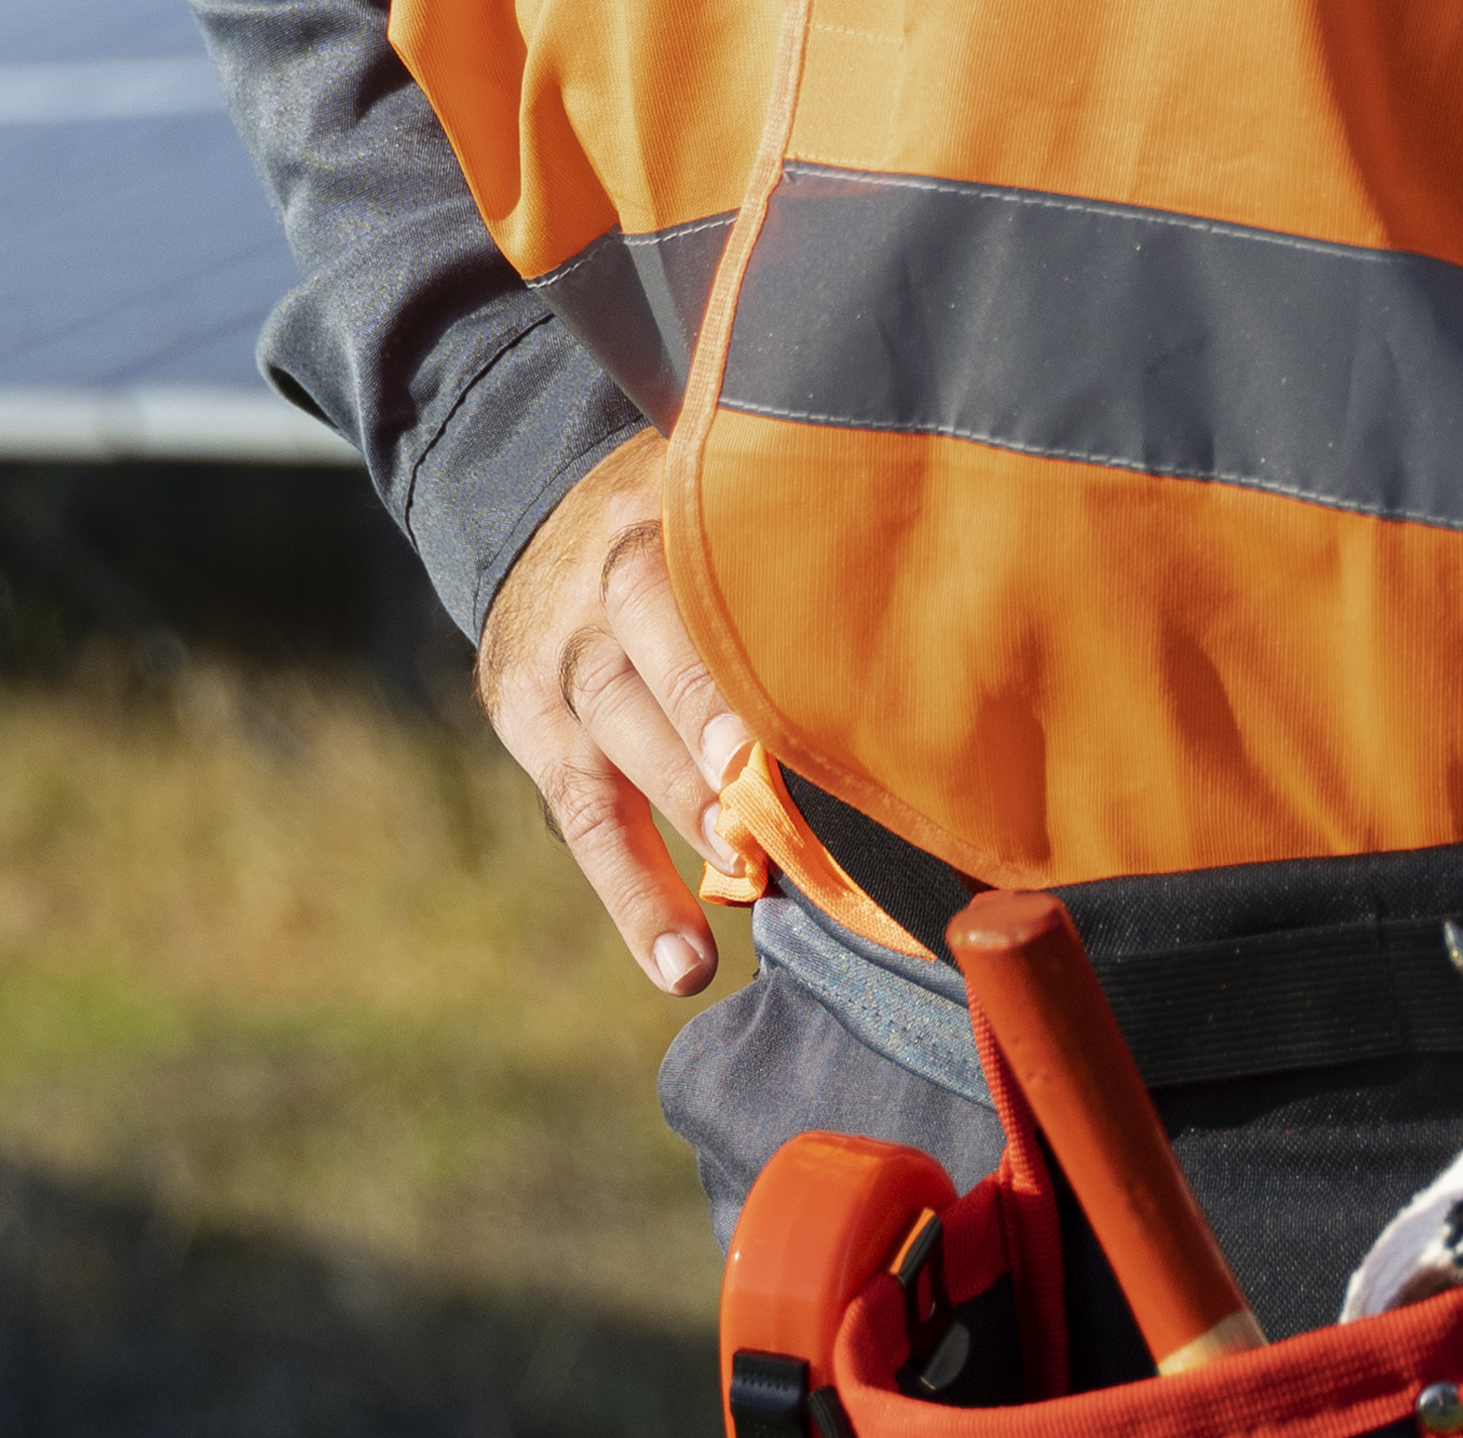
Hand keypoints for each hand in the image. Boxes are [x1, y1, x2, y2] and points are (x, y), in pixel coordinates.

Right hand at [476, 424, 754, 995]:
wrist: (533, 519)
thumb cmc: (684, 528)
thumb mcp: (719, 495)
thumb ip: (795, 545)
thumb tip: (932, 622)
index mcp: (654, 513)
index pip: (687, 567)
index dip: (730, 639)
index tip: (792, 705)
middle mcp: (595, 583)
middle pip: (635, 650)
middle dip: (697, 722)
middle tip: (761, 801)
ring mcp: (556, 659)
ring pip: (605, 739)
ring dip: (676, 813)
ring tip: (741, 882)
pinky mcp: (530, 725)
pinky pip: (581, 816)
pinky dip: (633, 896)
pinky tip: (681, 966)